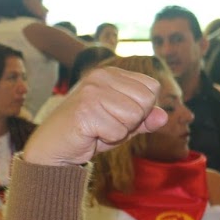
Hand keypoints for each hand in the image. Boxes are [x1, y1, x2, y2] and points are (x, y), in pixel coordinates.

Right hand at [22, 68, 167, 166]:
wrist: (55, 147)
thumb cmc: (92, 132)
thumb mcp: (125, 122)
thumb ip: (146, 118)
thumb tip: (164, 116)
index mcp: (112, 73)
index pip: (152, 87)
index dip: (143, 108)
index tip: (118, 114)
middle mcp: (101, 76)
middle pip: (146, 101)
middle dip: (133, 120)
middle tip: (108, 123)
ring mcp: (92, 92)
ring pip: (134, 116)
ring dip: (120, 130)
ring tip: (99, 128)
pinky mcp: (85, 111)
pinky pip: (118, 132)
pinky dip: (108, 139)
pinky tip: (90, 134)